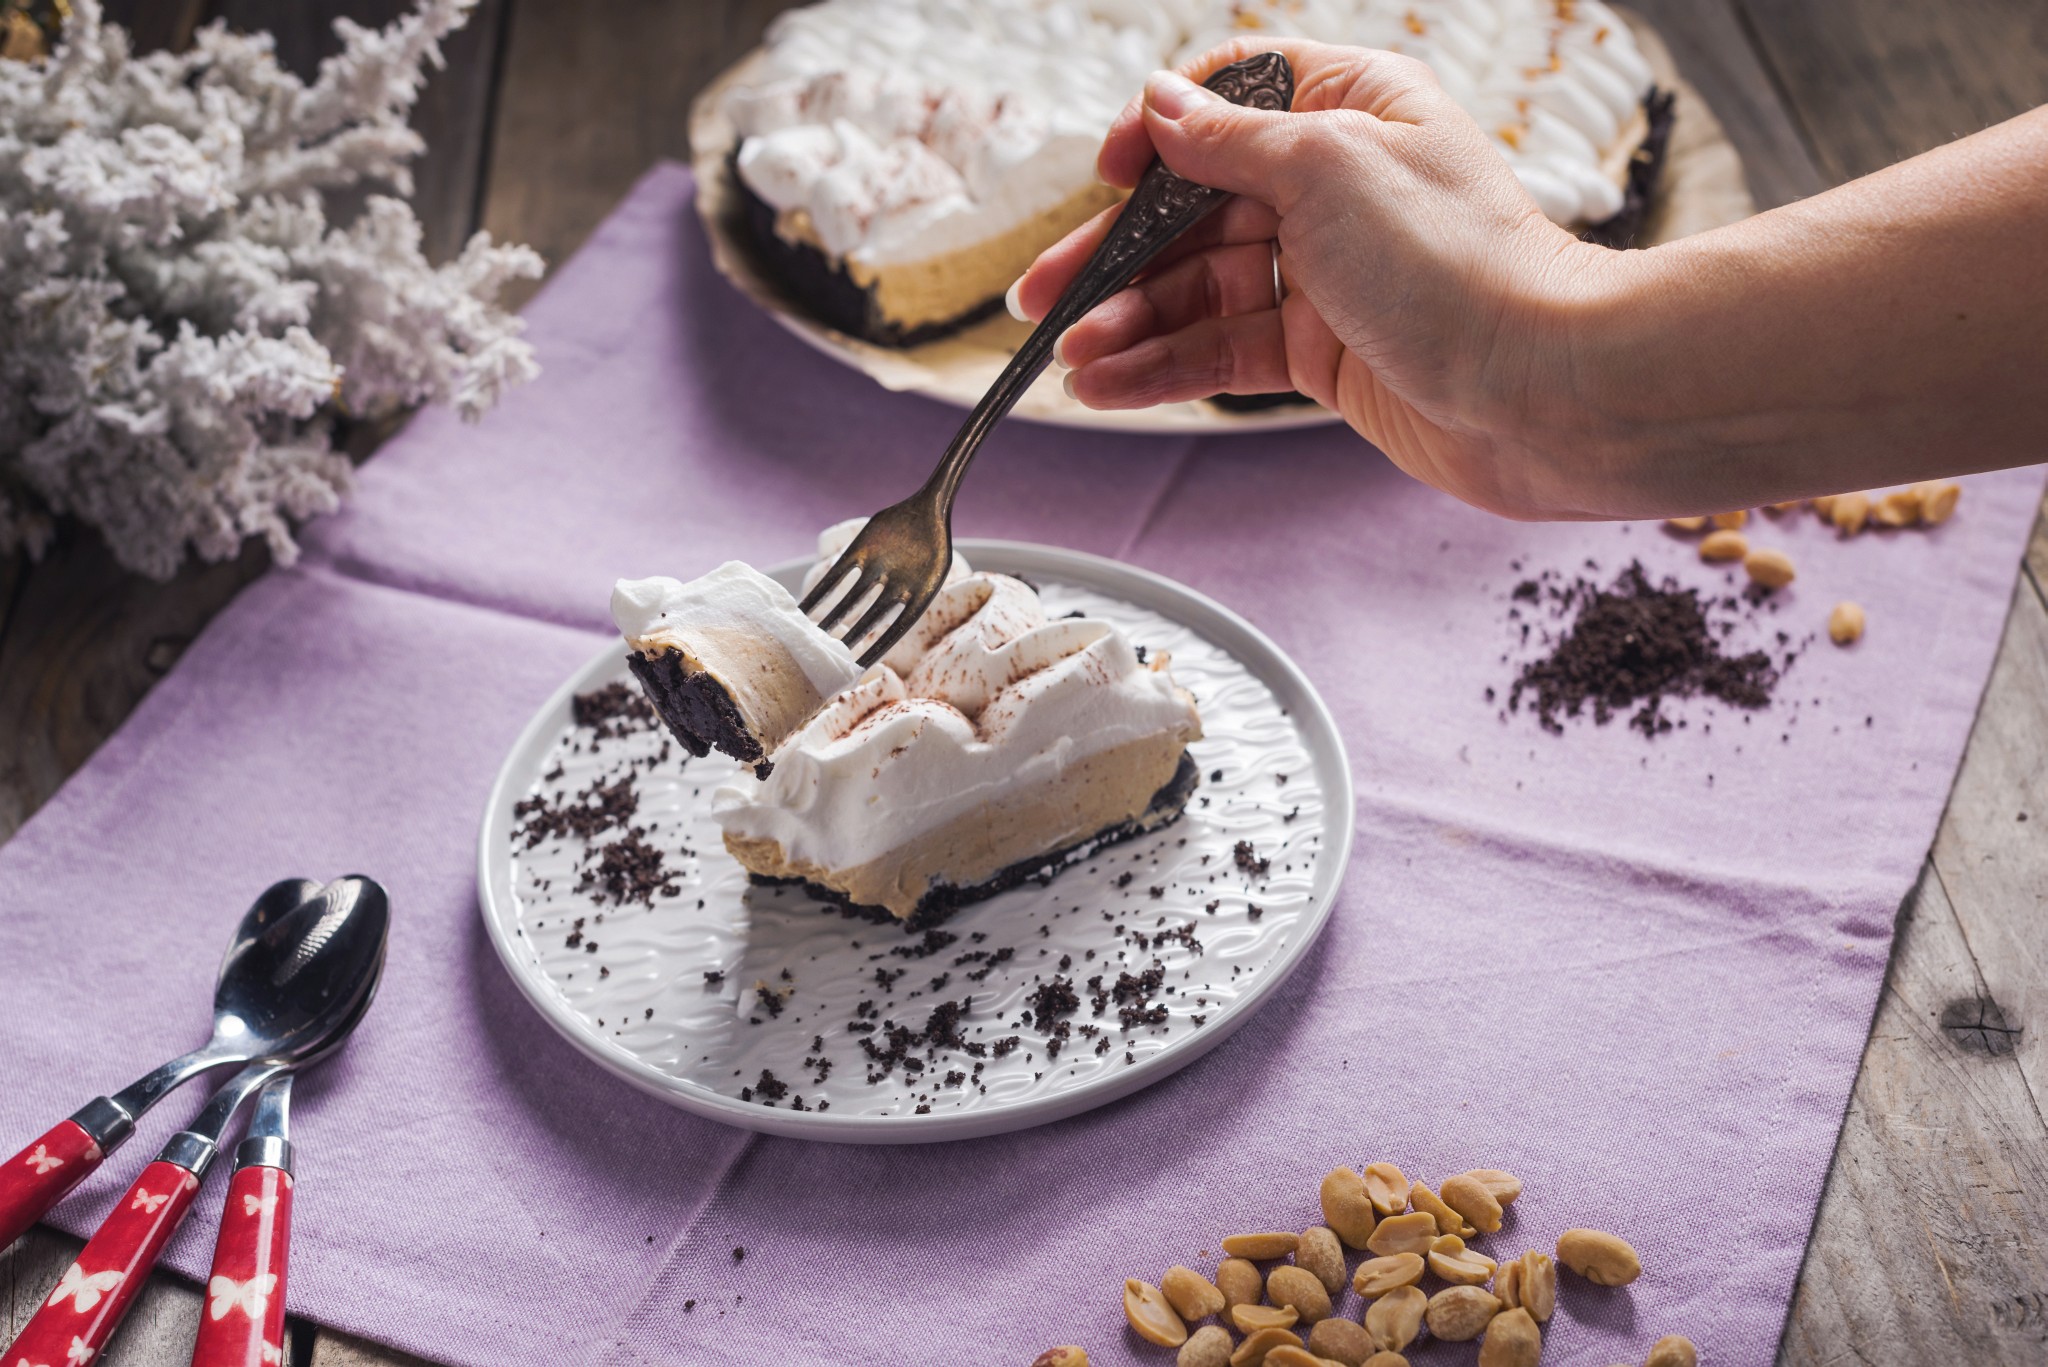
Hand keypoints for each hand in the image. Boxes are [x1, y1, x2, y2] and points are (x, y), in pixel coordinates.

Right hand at [1013, 37, 1619, 518]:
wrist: (1542, 390)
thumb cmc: (1461, 263)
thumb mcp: (1326, 166)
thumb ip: (1229, 139)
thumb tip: (1161, 102)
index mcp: (1351, 109)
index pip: (1231, 96)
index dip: (1160, 133)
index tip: (1110, 174)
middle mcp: (1336, 186)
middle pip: (1196, 208)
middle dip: (1116, 255)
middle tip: (1041, 297)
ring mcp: (1326, 273)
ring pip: (1200, 289)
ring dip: (1130, 324)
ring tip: (1073, 360)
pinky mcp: (1322, 352)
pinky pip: (1223, 350)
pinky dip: (1165, 368)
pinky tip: (1109, 386)